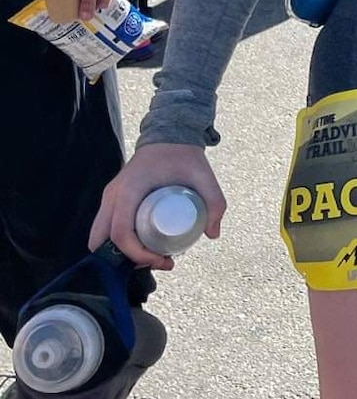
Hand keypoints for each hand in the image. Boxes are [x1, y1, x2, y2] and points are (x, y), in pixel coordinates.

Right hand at [89, 144, 225, 270]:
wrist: (168, 137)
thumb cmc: (183, 157)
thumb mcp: (204, 176)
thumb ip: (214, 202)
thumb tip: (213, 234)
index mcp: (129, 189)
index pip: (120, 232)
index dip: (137, 254)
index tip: (161, 259)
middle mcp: (113, 195)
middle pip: (100, 240)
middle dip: (123, 260)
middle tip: (155, 260)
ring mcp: (110, 198)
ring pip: (100, 237)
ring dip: (120, 254)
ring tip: (153, 255)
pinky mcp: (113, 201)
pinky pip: (106, 229)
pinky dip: (119, 244)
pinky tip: (144, 247)